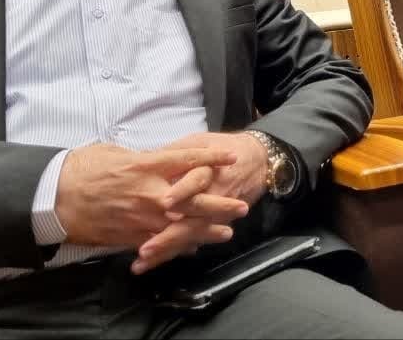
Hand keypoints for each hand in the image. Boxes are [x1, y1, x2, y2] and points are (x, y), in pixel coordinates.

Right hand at [53, 144, 241, 248]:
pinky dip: (178, 245)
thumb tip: (156, 159)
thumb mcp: (115, 152)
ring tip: (226, 232)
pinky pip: (161, 242)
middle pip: (195, 199)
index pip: (187, 159)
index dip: (212, 157)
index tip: (232, 156)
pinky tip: (193, 247)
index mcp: (146, 165)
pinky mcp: (131, 236)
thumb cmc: (82, 168)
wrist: (55, 197)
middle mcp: (150, 192)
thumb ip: (142, 158)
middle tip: (241, 206)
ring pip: (183, 226)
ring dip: (206, 230)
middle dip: (220, 204)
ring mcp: (142, 217)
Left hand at [130, 132, 269, 273]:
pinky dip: (175, 251)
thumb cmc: (223, 147)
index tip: (165, 203)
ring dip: (168, 249)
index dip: (183, 191)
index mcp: (208, 168)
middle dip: (169, 236)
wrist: (259, 161)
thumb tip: (143, 157)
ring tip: (143, 261)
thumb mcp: (200, 141)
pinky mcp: (217, 223)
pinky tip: (154, 262)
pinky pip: (195, 239)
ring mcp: (217, 214)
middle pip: (193, 218)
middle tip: (145, 249)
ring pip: (192, 235)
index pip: (197, 181)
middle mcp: (214, 195)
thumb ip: (174, 151)